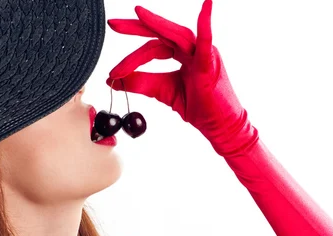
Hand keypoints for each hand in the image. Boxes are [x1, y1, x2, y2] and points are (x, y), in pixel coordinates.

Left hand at [106, 0, 258, 157]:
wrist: (219, 126)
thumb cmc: (199, 108)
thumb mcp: (163, 92)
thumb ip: (141, 83)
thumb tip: (114, 81)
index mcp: (182, 54)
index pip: (152, 47)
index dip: (130, 58)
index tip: (113, 72)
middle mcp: (192, 49)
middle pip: (161, 34)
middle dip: (136, 27)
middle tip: (113, 24)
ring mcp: (202, 54)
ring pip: (175, 35)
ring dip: (154, 25)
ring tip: (137, 14)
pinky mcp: (209, 65)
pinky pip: (206, 42)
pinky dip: (206, 23)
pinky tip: (206, 6)